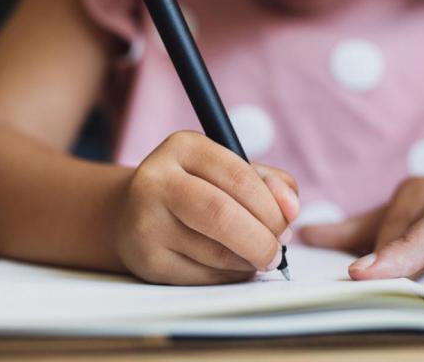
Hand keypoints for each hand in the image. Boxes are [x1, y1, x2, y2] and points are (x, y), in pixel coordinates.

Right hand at [114, 131, 298, 284]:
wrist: (132, 213)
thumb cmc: (197, 188)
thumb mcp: (229, 169)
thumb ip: (269, 182)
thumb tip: (291, 209)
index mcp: (184, 147)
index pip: (240, 177)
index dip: (272, 208)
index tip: (288, 225)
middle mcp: (157, 180)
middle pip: (222, 215)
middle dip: (262, 240)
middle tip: (277, 252)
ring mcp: (146, 222)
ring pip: (215, 252)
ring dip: (248, 261)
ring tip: (254, 257)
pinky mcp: (146, 260)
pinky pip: (202, 276)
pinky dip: (228, 276)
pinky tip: (230, 267)